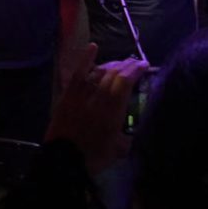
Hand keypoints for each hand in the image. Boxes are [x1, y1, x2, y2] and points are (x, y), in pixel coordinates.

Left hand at [45, 44, 149, 173]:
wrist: (63, 160)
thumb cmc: (93, 157)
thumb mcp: (119, 149)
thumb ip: (130, 135)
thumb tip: (138, 128)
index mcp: (112, 111)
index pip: (124, 82)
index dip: (135, 70)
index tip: (144, 66)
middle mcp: (97, 98)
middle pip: (113, 74)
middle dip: (126, 65)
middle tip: (135, 64)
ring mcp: (81, 94)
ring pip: (98, 72)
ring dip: (111, 65)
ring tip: (120, 64)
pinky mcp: (68, 95)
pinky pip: (78, 73)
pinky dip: (86, 59)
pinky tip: (93, 47)